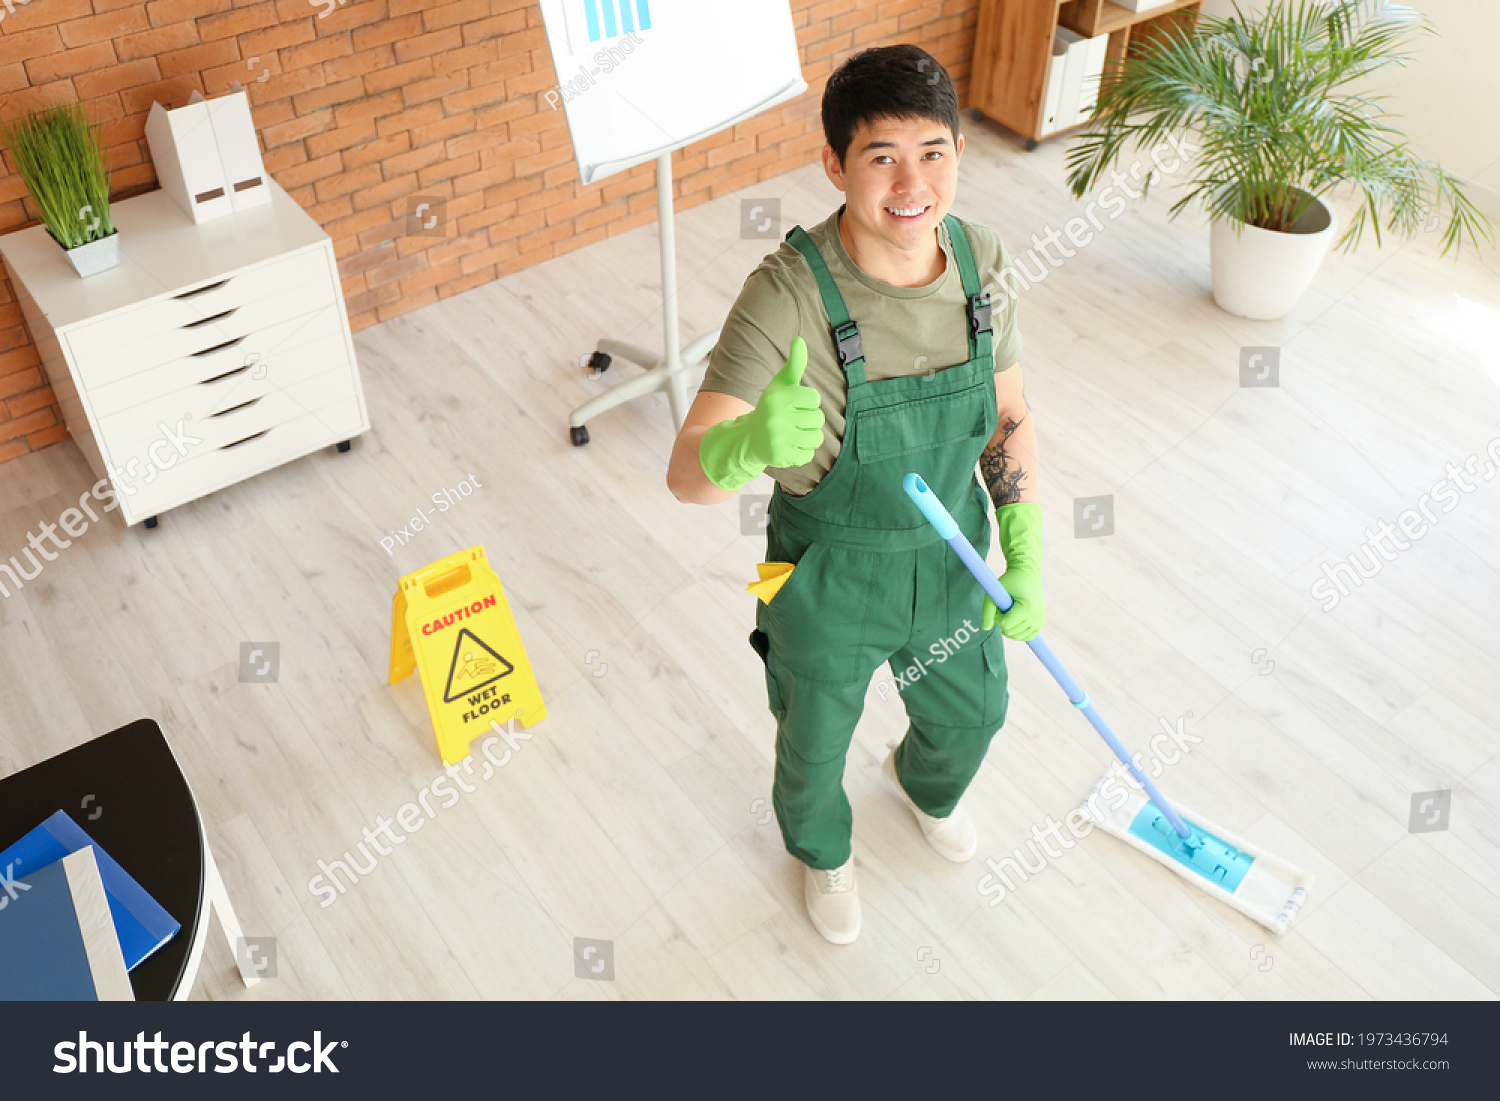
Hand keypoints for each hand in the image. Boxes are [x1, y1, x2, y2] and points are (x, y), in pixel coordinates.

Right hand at [741, 337, 823, 467]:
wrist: (749, 438)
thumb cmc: (772, 407)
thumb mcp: (780, 384)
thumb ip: (794, 364)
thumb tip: (800, 340)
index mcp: (777, 397)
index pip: (814, 398)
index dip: (809, 401)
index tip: (796, 404)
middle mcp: (775, 418)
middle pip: (818, 418)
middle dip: (809, 420)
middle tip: (794, 420)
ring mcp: (777, 439)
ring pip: (816, 438)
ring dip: (809, 436)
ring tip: (794, 433)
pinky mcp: (780, 457)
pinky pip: (809, 455)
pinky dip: (802, 452)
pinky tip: (789, 446)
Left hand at [982, 568, 1044, 640]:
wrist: (1027, 572)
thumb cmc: (1010, 581)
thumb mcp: (995, 592)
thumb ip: (987, 611)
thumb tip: (985, 628)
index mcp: (1028, 608)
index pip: (1005, 624)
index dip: (997, 616)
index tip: (999, 604)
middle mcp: (1037, 616)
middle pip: (1011, 632)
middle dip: (1002, 621)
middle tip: (1004, 606)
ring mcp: (1040, 620)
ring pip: (1018, 636)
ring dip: (1009, 626)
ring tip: (1010, 611)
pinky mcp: (1041, 621)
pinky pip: (1028, 636)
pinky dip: (1018, 632)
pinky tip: (1014, 620)